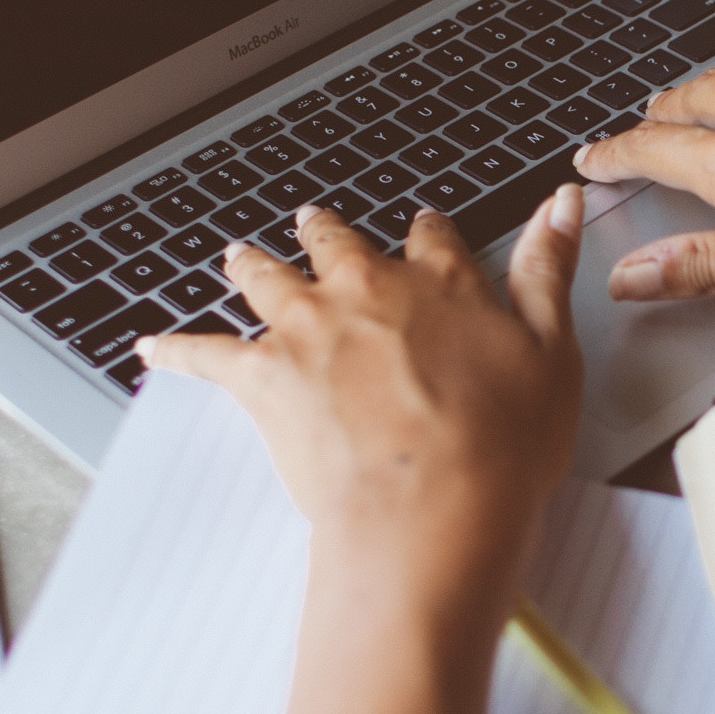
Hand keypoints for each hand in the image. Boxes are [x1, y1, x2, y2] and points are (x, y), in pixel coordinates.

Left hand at [137, 194, 583, 596]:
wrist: (431, 509)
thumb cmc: (501, 447)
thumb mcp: (553, 353)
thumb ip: (547, 272)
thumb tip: (561, 204)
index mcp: (441, 283)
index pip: (432, 238)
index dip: (427, 232)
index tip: (423, 227)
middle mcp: (368, 290)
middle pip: (336, 244)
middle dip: (325, 232)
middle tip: (315, 225)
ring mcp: (309, 329)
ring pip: (267, 279)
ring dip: (251, 264)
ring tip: (237, 256)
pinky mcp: (263, 377)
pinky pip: (205, 354)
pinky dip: (176, 350)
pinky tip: (153, 346)